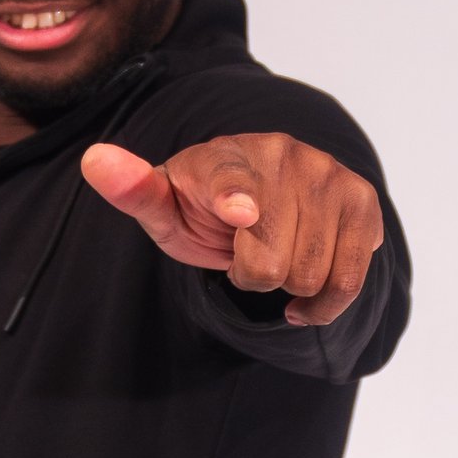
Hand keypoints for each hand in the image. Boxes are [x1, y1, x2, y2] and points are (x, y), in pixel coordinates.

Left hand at [79, 132, 383, 327]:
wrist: (260, 193)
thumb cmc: (202, 206)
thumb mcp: (164, 207)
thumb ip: (135, 191)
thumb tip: (94, 161)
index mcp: (225, 158)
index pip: (234, 181)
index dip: (236, 199)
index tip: (239, 213)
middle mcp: (284, 155)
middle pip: (273, 263)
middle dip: (254, 276)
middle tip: (244, 253)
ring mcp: (328, 175)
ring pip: (313, 275)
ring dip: (289, 287)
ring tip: (274, 259)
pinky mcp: (363, 201)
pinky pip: (350, 278)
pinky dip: (325, 301)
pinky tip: (304, 290)